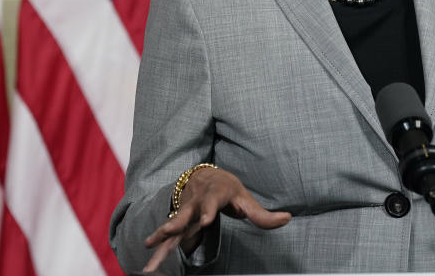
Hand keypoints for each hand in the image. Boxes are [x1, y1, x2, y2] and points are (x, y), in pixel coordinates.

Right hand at [143, 167, 290, 271]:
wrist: (204, 176)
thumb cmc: (227, 189)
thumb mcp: (245, 199)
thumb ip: (263, 214)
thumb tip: (287, 219)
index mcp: (214, 195)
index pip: (211, 203)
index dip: (209, 210)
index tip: (206, 219)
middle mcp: (196, 203)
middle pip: (185, 214)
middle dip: (176, 223)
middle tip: (169, 232)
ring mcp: (185, 212)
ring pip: (171, 225)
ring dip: (160, 237)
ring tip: (149, 248)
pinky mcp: (179, 222)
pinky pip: (167, 235)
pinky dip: (157, 245)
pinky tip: (147, 258)